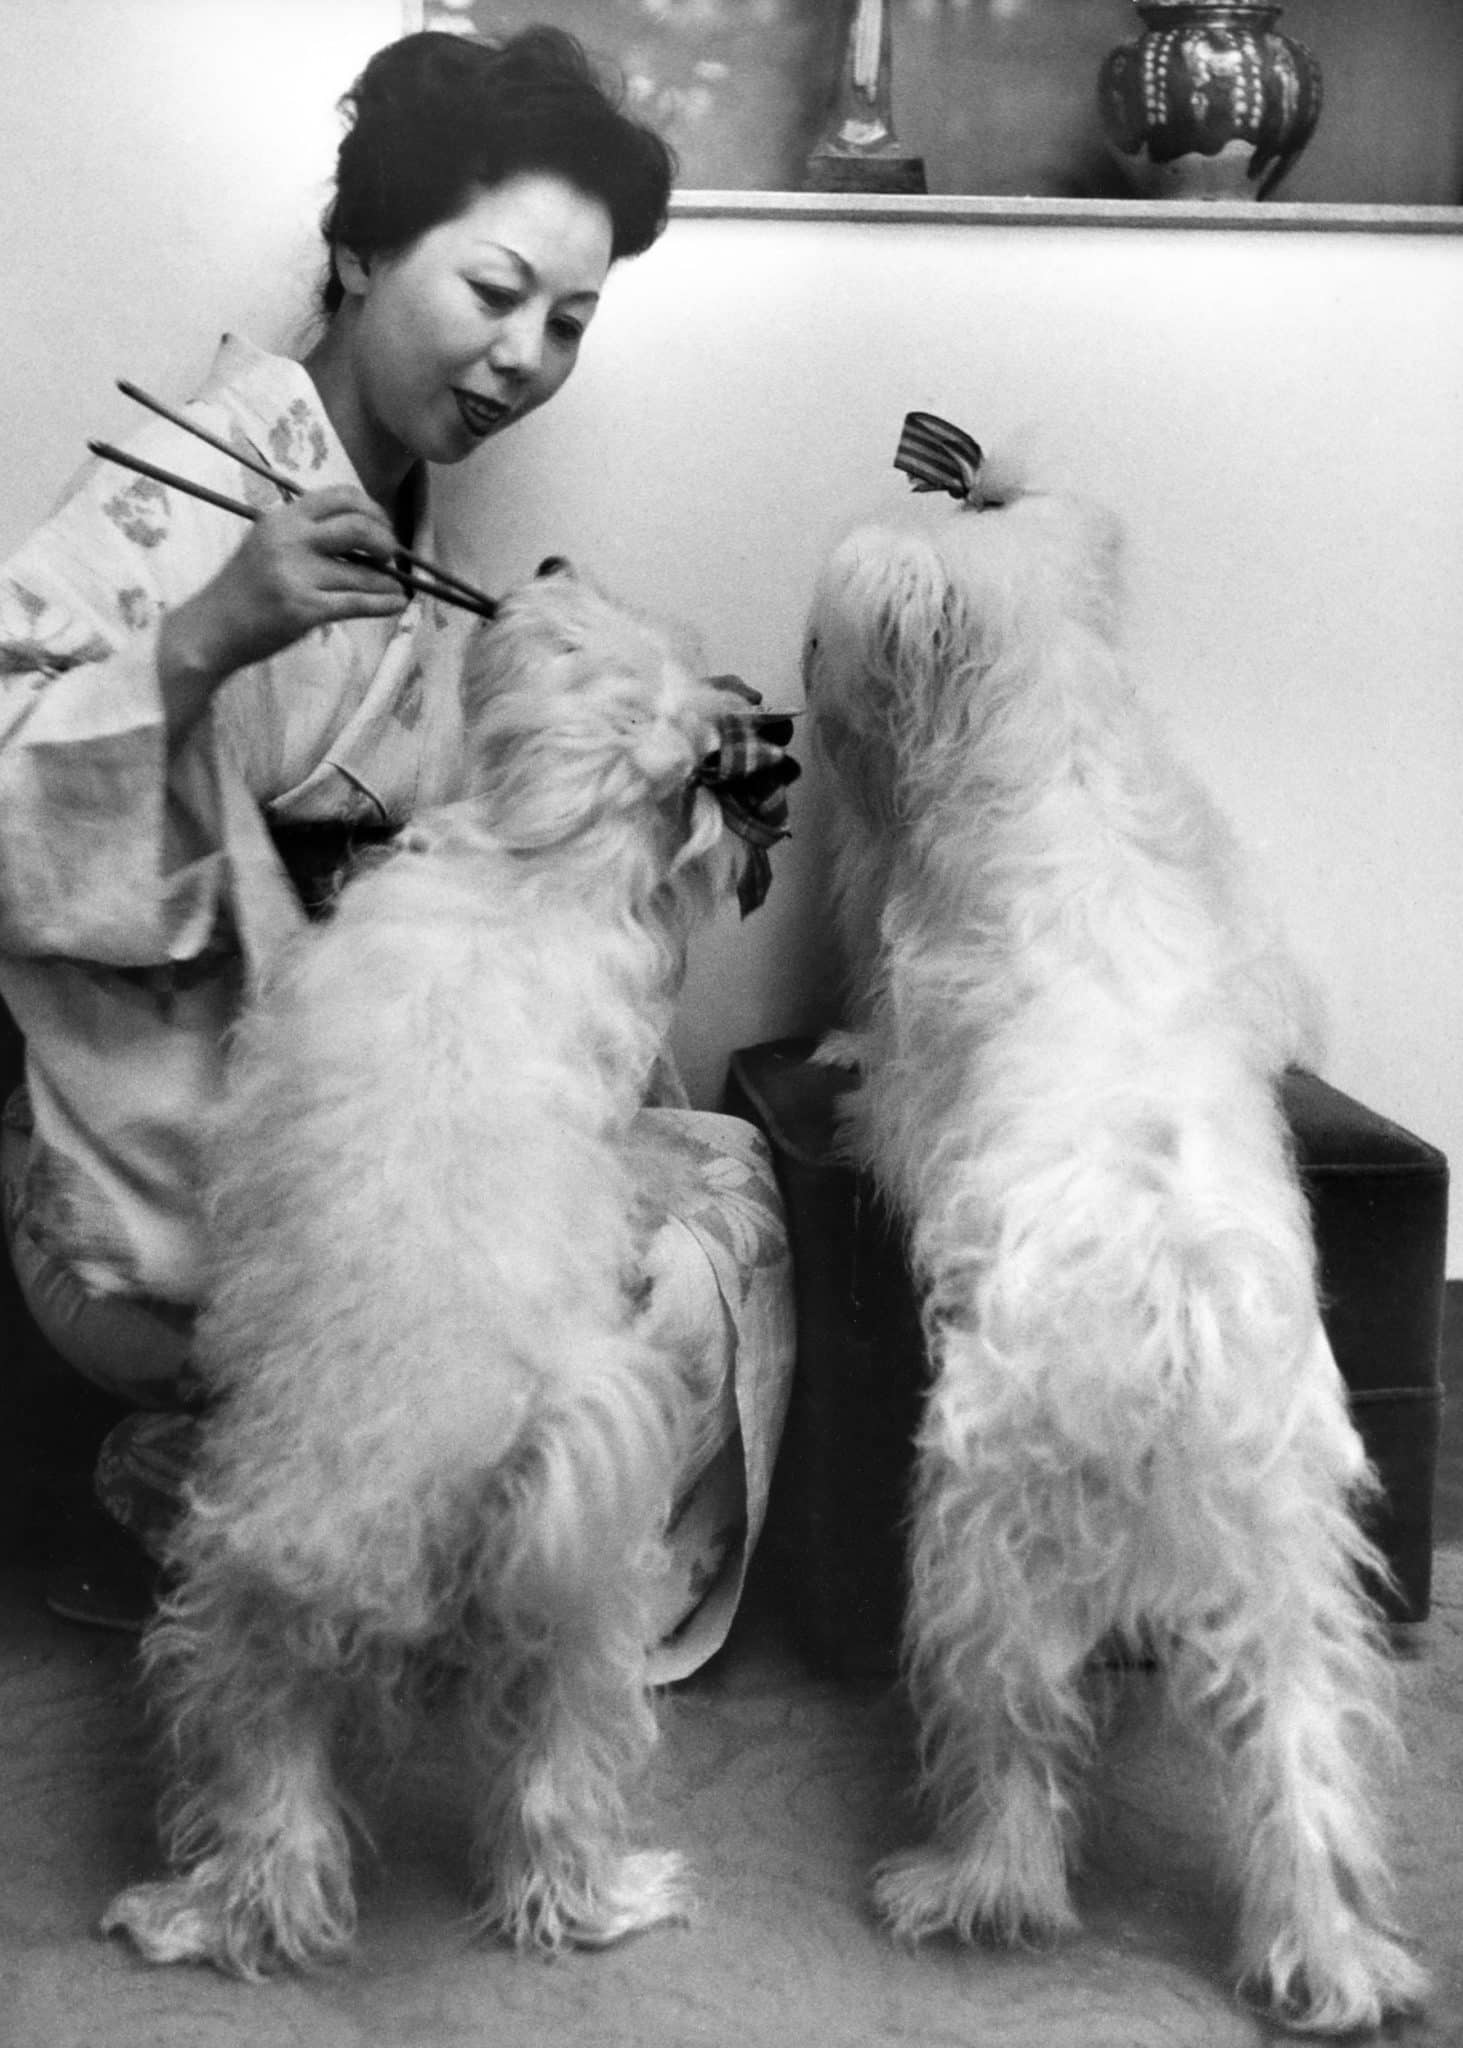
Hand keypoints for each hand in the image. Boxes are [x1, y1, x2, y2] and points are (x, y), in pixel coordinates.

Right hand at [157, 486, 408, 740]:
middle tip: (391, 556)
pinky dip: (384, 604)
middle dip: (386, 541)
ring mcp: (296, 575)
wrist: (211, 629)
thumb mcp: (268, 544)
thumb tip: (363, 532)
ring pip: (363, 573)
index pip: (341, 496)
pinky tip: (396, 605)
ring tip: (397, 587)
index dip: (372, 508)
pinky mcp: (304, 609)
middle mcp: (289, 540)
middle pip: (359, 527)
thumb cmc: (244, 589)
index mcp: (282, 518)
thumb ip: (306, 533)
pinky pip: (358, 603)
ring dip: (388, 581)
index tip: (382, 525)